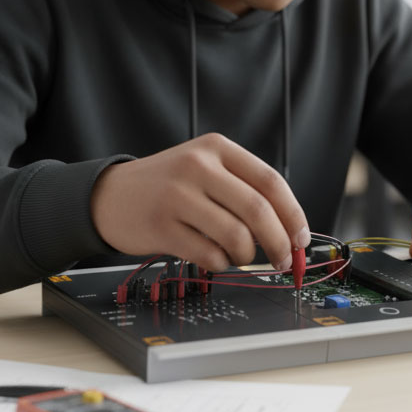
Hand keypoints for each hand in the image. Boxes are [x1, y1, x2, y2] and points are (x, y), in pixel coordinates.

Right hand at [90, 133, 309, 272]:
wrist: (109, 195)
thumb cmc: (168, 186)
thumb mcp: (205, 168)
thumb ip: (244, 188)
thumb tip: (290, 229)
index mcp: (217, 148)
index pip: (270, 181)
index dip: (293, 214)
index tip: (302, 238)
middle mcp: (198, 166)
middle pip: (258, 209)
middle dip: (280, 242)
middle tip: (284, 260)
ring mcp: (177, 195)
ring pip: (236, 235)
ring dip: (247, 255)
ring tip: (240, 255)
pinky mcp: (161, 226)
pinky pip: (209, 254)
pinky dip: (221, 263)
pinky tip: (214, 257)